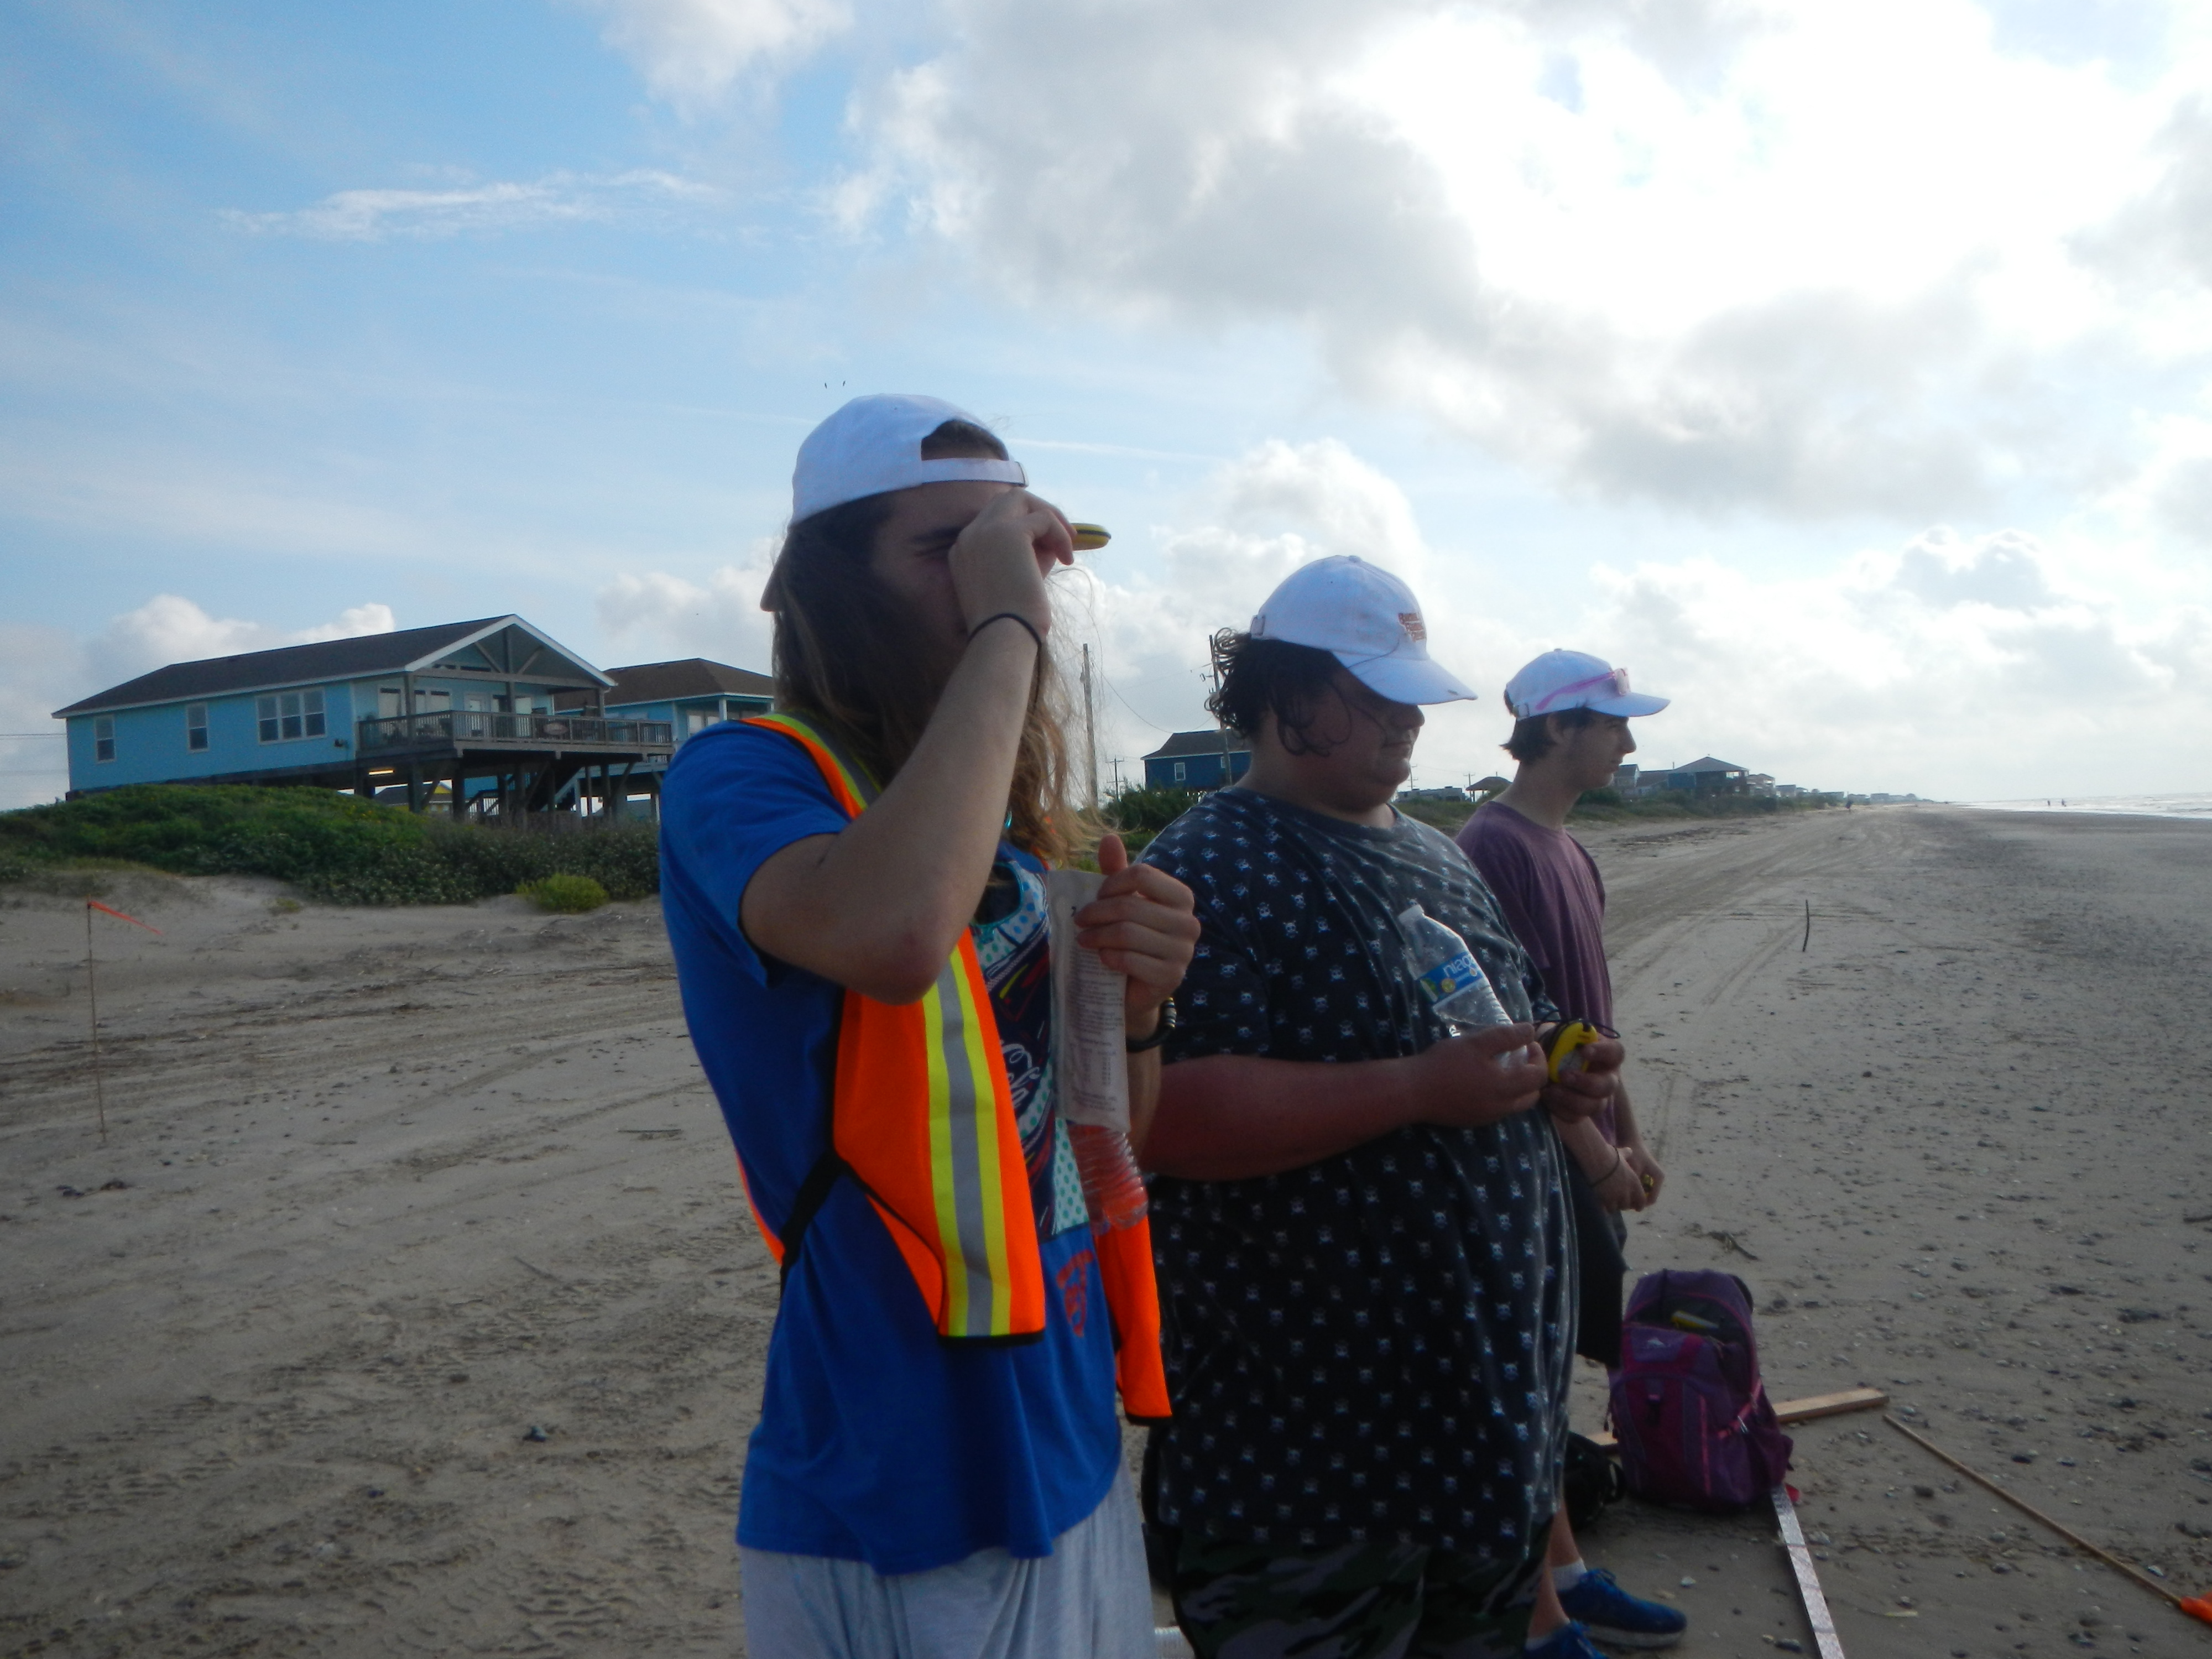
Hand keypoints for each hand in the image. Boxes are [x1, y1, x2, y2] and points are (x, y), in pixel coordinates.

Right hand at [950, 489, 1073, 639]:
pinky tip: (1067, 559)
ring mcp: (984, 531)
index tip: (1047, 544)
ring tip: (1067, 547)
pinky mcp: (1008, 533)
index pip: (994, 518)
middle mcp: (968, 536)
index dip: (1024, 524)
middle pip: (1006, 500)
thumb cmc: (1013, 620)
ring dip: (1050, 518)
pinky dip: (1060, 535)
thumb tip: (1054, 535)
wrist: (1004, 636)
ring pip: (1022, 499)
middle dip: (1038, 511)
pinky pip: (1043, 519)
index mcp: (963, 550)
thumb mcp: (1018, 579)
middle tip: (1064, 534)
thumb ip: (1029, 553)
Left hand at [1076, 833, 1199, 1029]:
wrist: (1133, 987)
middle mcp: (1189, 923)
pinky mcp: (1171, 977)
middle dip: (1096, 913)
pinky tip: (1102, 958)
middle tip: (1079, 921)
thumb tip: (1109, 837)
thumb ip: (1117, 871)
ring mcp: (1183, 952)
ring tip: (1084, 940)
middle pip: (1130, 905)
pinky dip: (1109, 957)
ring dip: (1097, 936)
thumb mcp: (1122, 901)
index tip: (1097, 896)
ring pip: (1127, 933)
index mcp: (1181, 897)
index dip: (1112, 884)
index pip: (1142, 875)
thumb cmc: (1129, 938)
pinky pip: (1130, 959)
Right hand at [1411, 1024, 1548, 1128]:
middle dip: (1532, 1074)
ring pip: (1515, 1105)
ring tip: (1503, 1068)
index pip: (1539, 1076)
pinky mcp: (1473, 1121)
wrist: (1412, 1092)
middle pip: (1532, 1095)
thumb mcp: (1476, 1042)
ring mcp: (1487, 1118)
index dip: (1539, 1057)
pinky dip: (1501, 1095)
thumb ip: (1506, 1036)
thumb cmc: (1444, 1064)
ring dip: (1518, 1087)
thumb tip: (1530, 1030)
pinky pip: (1498, 1110)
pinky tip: (1483, 1081)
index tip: (1527, 1042)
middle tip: (1519, 1056)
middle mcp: (1501, 1108)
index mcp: (1505, 1088)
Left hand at [1541, 1035, 1622, 1123]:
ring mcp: (1597, 1099)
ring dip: (1572, 1099)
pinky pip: (1576, 1117)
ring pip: (1595, 1106)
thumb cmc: (1555, 1047)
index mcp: (1606, 1056)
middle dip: (1586, 1082)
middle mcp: (1607, 1079)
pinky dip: (1560, 1109)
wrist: (1541, 1069)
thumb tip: (1555, 1035)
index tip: (1584, 1050)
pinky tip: (1547, 1098)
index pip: (1616, 1052)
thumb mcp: (1555, 1034)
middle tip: (1564, 1075)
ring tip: (1551, 1090)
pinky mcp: (1581, 1113)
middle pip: (1609, 1086)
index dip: (1603, 1052)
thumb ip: (1559, 1034)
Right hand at [1592, 1149, 1647, 1212]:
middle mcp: (1626, 1191)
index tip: (1637, 1207)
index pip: (1641, 1200)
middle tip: (1621, 1203)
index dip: (1639, 1205)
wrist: (1597, 1159)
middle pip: (1628, 1205)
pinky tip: (1603, 1203)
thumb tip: (1629, 1150)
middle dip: (1625, 1205)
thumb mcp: (1622, 1154)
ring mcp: (1615, 1196)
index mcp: (1634, 1182)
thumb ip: (1627, 1154)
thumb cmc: (1610, 1154)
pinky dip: (1606, 1207)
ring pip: (1618, 1208)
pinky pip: (1607, 1208)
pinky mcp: (1604, 1198)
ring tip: (1612, 1203)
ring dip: (1616, 1206)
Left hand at [1623, 1140, 1664, 1205]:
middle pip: (1647, 1198)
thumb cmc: (1633, 1153)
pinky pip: (1641, 1188)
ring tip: (1621, 1196)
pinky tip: (1622, 1189)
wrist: (1631, 1139)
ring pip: (1643, 1194)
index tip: (1626, 1204)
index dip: (1638, 1205)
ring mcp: (1653, 1178)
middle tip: (1622, 1202)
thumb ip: (1633, 1186)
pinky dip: (1632, 1190)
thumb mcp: (1633, 1171)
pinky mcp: (1647, 1176)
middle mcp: (1658, 1179)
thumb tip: (1631, 1202)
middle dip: (1636, 1201)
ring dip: (1634, 1196)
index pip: (1651, 1200)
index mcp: (1659, 1178)